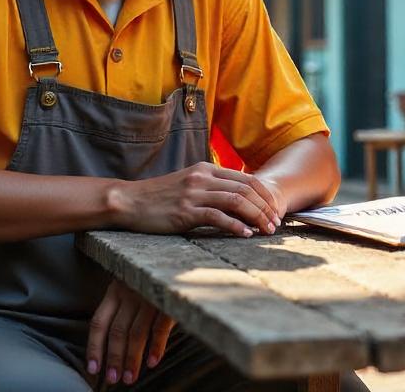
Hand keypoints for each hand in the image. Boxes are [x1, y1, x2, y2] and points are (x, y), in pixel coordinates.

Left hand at [87, 278, 175, 386]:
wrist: (178, 254)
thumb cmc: (153, 275)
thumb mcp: (131, 285)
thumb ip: (123, 309)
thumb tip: (115, 344)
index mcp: (115, 290)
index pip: (99, 323)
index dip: (94, 347)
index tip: (93, 368)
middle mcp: (129, 292)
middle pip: (117, 332)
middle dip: (114, 358)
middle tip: (113, 379)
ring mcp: (148, 295)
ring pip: (136, 333)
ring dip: (132, 359)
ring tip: (130, 378)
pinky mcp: (167, 299)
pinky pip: (160, 328)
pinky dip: (156, 347)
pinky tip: (153, 362)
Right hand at [110, 162, 283, 236]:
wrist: (129, 201)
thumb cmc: (160, 197)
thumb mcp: (190, 184)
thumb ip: (213, 187)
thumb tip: (241, 198)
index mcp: (207, 170)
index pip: (247, 179)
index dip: (266, 196)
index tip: (275, 211)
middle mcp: (203, 178)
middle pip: (246, 189)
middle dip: (266, 208)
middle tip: (275, 224)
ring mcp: (194, 194)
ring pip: (236, 201)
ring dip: (256, 217)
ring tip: (266, 231)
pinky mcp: (185, 212)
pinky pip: (217, 216)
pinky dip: (235, 226)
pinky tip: (245, 234)